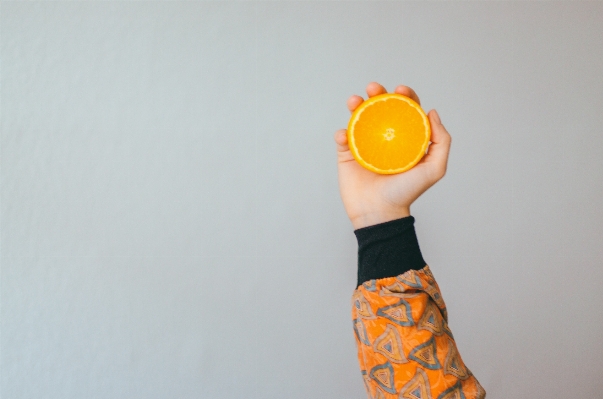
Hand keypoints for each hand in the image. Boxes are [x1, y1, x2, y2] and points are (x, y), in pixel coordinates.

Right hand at [334, 82, 451, 229]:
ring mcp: (365, 146)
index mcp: (405, 139)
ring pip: (359, 118)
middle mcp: (385, 139)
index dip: (405, 96)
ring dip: (355, 104)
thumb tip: (432, 112)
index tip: (400, 90)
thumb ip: (441, 141)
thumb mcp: (434, 169)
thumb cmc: (407, 193)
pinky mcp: (348, 155)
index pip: (406, 111)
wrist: (380, 213)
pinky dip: (342, 133)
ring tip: (354, 100)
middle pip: (381, 109)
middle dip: (377, 93)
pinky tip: (345, 134)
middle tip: (374, 88)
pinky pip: (343, 138)